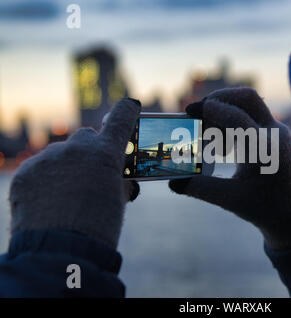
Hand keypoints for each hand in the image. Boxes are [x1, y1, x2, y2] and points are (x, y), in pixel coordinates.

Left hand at [9, 98, 140, 248]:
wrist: (59, 252)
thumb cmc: (98, 227)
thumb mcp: (117, 200)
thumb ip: (117, 179)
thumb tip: (117, 176)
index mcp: (106, 154)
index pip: (120, 119)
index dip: (127, 112)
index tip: (129, 106)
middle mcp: (76, 149)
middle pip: (86, 137)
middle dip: (91, 150)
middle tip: (92, 172)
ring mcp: (48, 159)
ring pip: (62, 154)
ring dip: (67, 167)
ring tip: (67, 195)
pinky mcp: (26, 173)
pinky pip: (40, 169)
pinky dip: (46, 179)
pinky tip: (49, 200)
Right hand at [169, 88, 290, 249]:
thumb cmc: (262, 208)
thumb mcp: (229, 199)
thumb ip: (200, 188)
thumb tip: (173, 182)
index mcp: (265, 150)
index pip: (236, 117)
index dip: (210, 110)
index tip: (190, 110)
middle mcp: (275, 135)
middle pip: (248, 98)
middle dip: (220, 98)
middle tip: (198, 111)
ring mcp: (278, 131)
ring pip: (250, 105)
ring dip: (226, 110)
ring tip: (208, 134)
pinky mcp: (276, 133)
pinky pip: (253, 115)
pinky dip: (234, 120)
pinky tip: (223, 144)